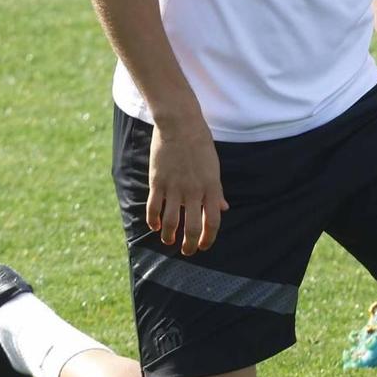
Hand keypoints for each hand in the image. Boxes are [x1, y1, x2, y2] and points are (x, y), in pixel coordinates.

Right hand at [147, 119, 227, 254]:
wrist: (180, 125)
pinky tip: (155, 226)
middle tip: (187, 251)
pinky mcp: (157, 182)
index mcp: (211, 188)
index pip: (213, 222)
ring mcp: (174, 188)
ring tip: (169, 241)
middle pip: (193, 227)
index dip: (209, 238)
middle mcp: (194, 191)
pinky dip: (153, 221)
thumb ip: (217, 191)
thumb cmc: (200, 145)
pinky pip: (154, 208)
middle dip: (190, 245)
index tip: (204, 246)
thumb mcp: (214, 168)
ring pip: (171, 222)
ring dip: (170, 236)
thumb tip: (223, 209)